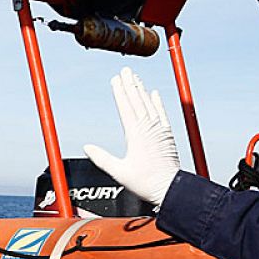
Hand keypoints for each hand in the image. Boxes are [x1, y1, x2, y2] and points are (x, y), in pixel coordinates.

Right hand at [83, 67, 181, 207]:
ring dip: (141, 90)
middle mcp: (149, 128)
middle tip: (125, 70)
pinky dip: (157, 102)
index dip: (120, 92)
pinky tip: (154, 93)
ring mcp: (159, 130)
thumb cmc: (145, 182)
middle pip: (138, 101)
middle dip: (130, 84)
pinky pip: (161, 113)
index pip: (126, 107)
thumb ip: (102, 158)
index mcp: (136, 134)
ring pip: (149, 104)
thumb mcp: (119, 172)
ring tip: (135, 78)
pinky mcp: (167, 134)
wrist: (170, 188)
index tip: (115, 79)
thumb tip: (87, 148)